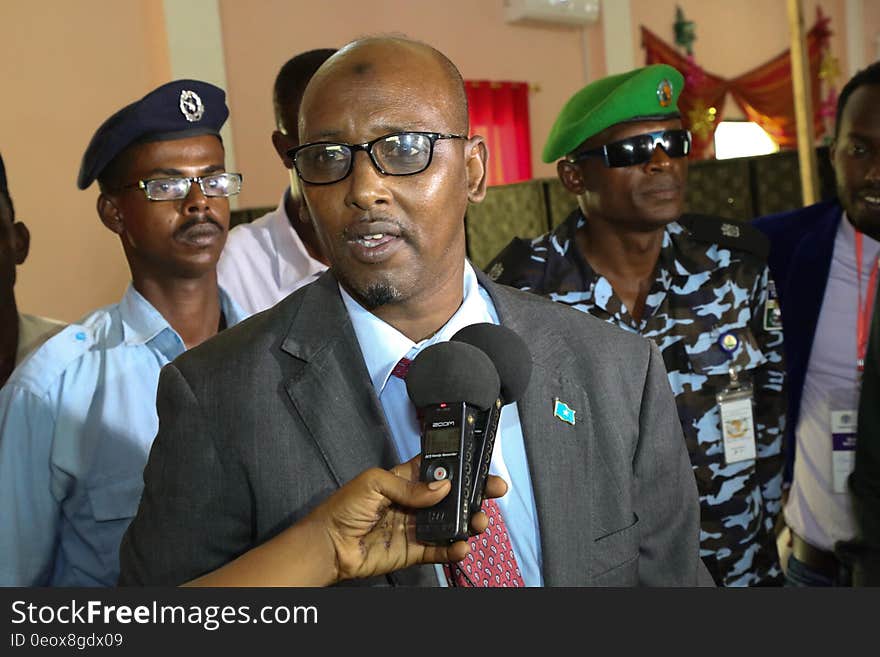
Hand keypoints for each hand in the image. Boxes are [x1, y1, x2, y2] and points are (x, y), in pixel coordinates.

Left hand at [308, 455, 507, 582]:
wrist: (328, 545)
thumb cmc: (343, 508)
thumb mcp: (374, 483)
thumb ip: (409, 486)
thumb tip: (441, 488)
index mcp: (404, 479)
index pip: (436, 468)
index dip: (457, 465)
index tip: (477, 462)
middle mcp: (414, 502)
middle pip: (451, 495)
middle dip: (473, 492)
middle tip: (493, 490)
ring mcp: (415, 526)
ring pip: (450, 522)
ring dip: (468, 521)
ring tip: (478, 522)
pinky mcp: (413, 550)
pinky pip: (439, 549)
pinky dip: (453, 549)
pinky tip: (461, 545)